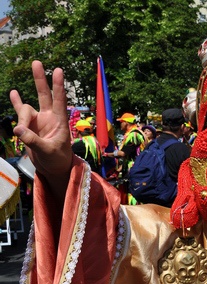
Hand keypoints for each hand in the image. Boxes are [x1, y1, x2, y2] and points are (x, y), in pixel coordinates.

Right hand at [10, 61, 71, 199]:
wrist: (53, 167)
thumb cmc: (57, 159)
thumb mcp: (48, 151)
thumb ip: (33, 141)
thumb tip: (17, 129)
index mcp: (60, 121)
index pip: (60, 100)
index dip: (59, 85)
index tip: (58, 70)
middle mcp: (49, 117)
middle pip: (45, 94)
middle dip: (41, 79)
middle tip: (37, 62)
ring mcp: (39, 120)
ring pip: (26, 110)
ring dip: (21, 119)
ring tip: (20, 132)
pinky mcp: (29, 126)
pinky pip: (21, 111)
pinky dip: (16, 103)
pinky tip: (13, 92)